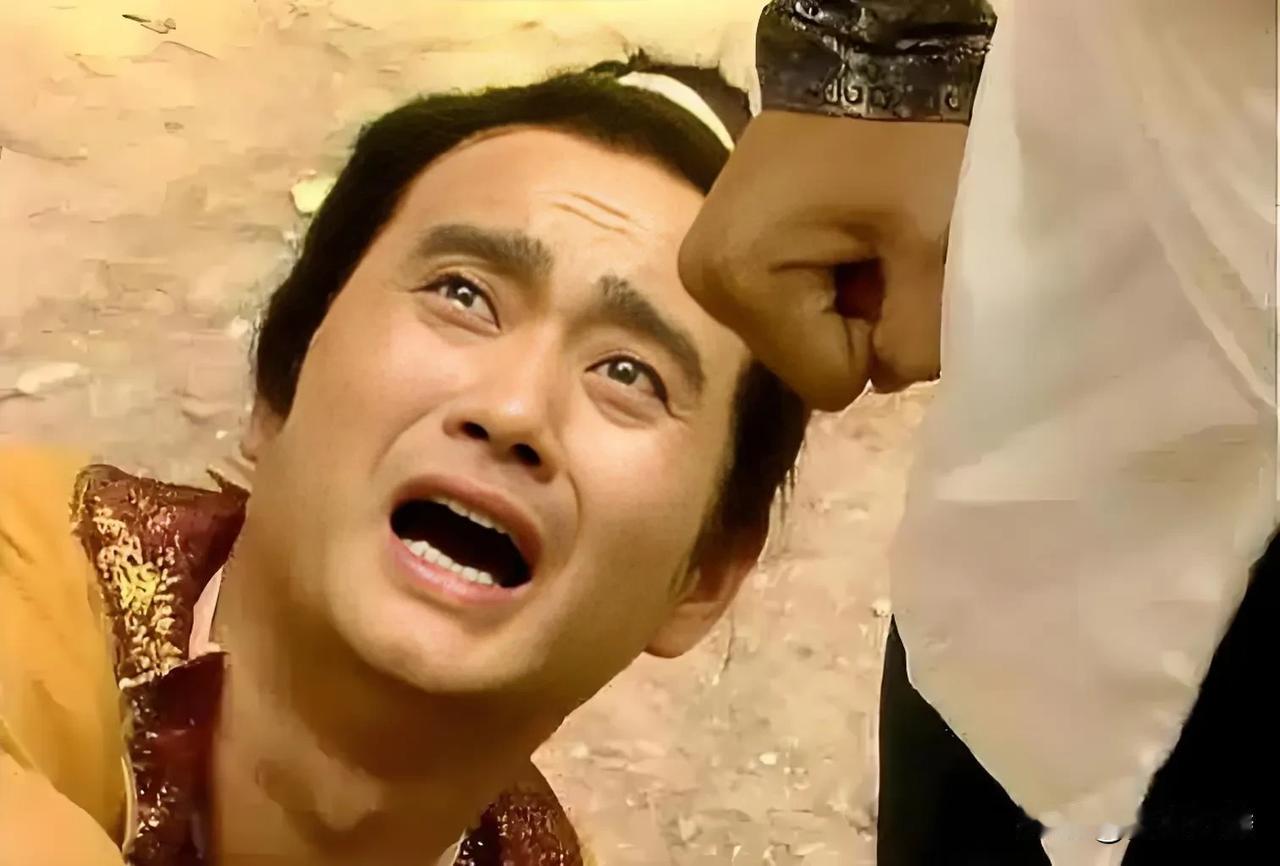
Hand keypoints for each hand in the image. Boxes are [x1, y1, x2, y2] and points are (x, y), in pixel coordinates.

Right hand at [679, 110, 968, 410]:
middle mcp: (702, 284)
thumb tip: (890, 376)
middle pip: (807, 362)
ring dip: (844, 301)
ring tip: (864, 235)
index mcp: (737, 281)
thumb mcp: (937, 246)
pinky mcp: (721, 250)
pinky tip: (842, 233)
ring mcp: (705, 267)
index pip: (831, 382)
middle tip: (881, 247)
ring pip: (799, 337)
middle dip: (859, 320)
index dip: (880, 337)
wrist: (866, 54)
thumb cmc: (905, 140)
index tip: (893, 269)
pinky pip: (786, 305)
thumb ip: (922, 341)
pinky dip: (825, 281)